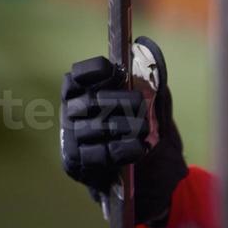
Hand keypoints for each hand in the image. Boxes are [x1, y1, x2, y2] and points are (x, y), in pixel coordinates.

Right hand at [60, 37, 186, 225]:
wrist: (153, 182)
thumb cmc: (148, 135)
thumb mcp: (155, 106)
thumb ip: (153, 78)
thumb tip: (148, 45)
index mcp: (85, 93)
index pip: (78, 76)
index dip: (93, 71)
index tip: (112, 70)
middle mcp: (72, 114)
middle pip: (90, 101)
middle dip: (119, 101)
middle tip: (141, 105)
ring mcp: (71, 139)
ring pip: (94, 127)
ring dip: (123, 127)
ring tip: (143, 130)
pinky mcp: (75, 164)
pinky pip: (95, 153)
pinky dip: (121, 150)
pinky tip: (138, 150)